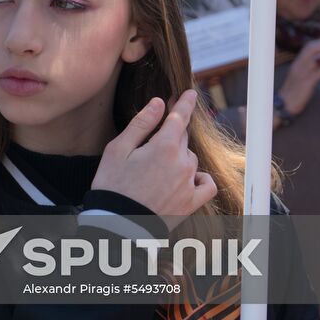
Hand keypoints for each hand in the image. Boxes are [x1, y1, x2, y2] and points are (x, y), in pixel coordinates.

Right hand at [91, 90, 216, 226]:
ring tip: (158, 166)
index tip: (189, 92)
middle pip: (182, 137)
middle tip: (159, 135)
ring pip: (190, 158)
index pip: (180, 117)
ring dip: (179, 156)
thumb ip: (142, 123)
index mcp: (164, 146)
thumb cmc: (113, 185)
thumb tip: (160, 103)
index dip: (185, 103)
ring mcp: (189, 183)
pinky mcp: (191, 203)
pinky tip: (188, 177)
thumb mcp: (119, 149)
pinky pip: (206, 184)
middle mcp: (182, 162)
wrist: (118, 227)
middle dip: (174, 131)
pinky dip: (200, 178)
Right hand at [278, 39, 319, 117]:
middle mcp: (298, 64)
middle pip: (311, 48)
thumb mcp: (301, 75)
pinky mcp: (306, 82)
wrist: (286, 104)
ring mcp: (301, 73)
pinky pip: (319, 72)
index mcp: (298, 62)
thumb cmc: (295, 91)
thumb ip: (310, 68)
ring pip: (316, 58)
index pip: (309, 46)